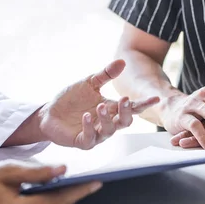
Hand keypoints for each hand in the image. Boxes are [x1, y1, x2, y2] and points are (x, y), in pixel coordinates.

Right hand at [0, 162, 101, 203]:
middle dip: (73, 196)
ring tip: (76, 187)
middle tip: (90, 182)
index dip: (77, 191)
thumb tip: (63, 171)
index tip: (95, 184)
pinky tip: (55, 197)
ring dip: (62, 203)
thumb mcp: (7, 171)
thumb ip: (37, 172)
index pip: (55, 201)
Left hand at [39, 59, 158, 148]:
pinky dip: (90, 127)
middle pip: (125, 122)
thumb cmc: (71, 100)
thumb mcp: (89, 83)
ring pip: (109, 130)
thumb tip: (122, 62)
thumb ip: (106, 75)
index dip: (143, 104)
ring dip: (106, 119)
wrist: (49, 113)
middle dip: (126, 112)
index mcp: (111, 109)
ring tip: (99, 107)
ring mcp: (96, 134)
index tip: (155, 98)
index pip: (131, 108)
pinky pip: (90, 137)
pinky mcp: (83, 141)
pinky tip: (86, 117)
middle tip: (125, 100)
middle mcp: (107, 123)